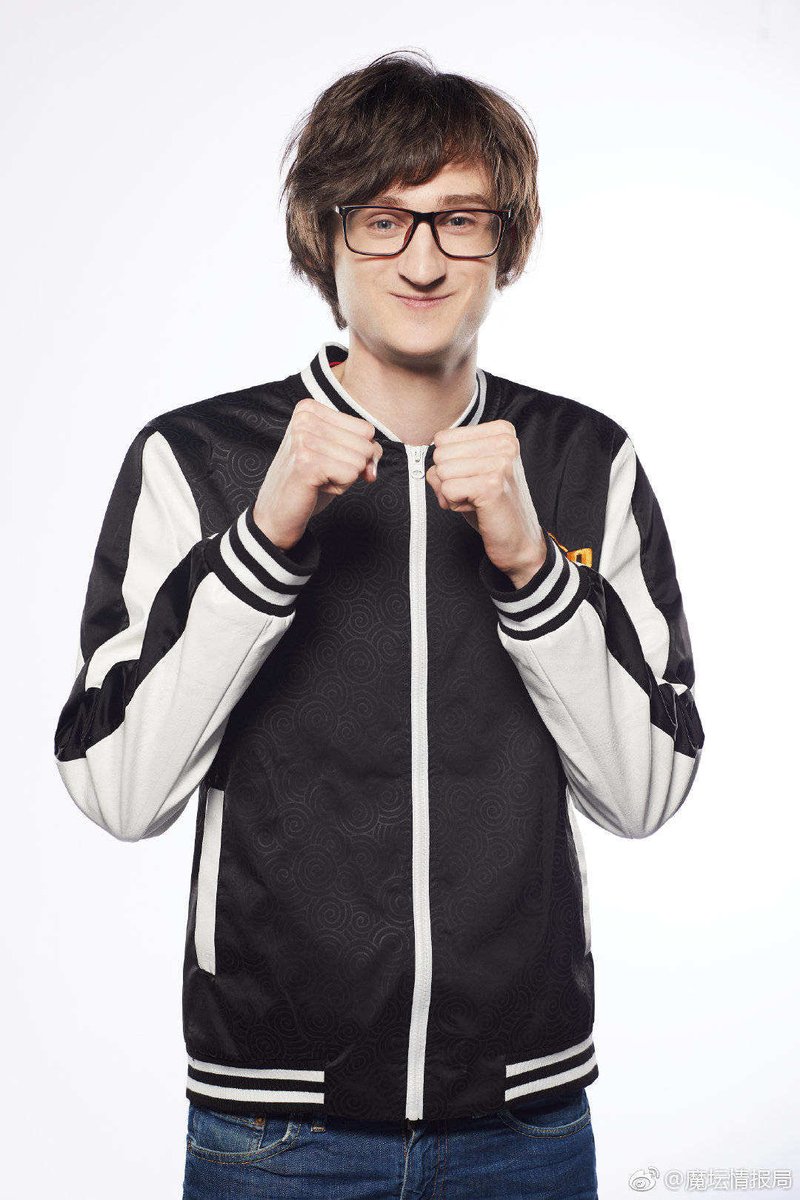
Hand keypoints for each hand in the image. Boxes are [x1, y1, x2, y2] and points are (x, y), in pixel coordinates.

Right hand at [253, 397, 382, 550]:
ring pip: (360, 461)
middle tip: (322, 474)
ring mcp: (303, 439)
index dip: (356, 453)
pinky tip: (316, 487)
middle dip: (351, 467)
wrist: (277, 514)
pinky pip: (351, 475)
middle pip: (365, 444)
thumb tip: (373, 465)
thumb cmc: (309, 483)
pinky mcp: (306, 462)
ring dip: (344, 478)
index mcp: (309, 409)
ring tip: (318, 480)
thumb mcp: (339, 457)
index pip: (365, 429)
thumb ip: (365, 450)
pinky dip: (339, 487)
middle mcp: (304, 419)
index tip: (328, 461)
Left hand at [426, 420, 547, 588]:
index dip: (450, 463)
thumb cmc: (493, 505)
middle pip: (440, 453)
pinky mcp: (491, 485)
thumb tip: (431, 467)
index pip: (444, 438)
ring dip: (452, 493)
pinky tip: (477, 508)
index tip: (473, 477)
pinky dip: (455, 504)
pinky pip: (447, 490)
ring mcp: (500, 463)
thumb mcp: (470, 472)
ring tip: (476, 500)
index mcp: (502, 432)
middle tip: (473, 492)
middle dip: (448, 479)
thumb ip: (449, 458)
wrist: (518, 539)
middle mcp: (504, 443)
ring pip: (442, 472)